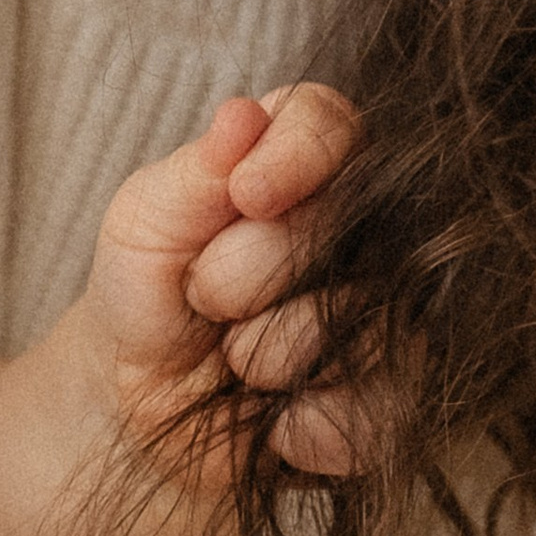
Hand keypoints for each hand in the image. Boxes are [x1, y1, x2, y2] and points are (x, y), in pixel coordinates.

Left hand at [89, 83, 364, 477]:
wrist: (140, 401)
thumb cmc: (148, 290)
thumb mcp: (144, 221)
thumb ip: (195, 172)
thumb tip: (242, 114)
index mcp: (303, 160)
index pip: (333, 124)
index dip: (295, 157)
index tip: (244, 197)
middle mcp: (365, 229)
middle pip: (341, 225)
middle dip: (243, 273)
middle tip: (204, 297)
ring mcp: (392, 314)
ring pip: (353, 325)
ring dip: (262, 353)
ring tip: (233, 354)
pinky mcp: (395, 399)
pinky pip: (364, 412)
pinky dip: (294, 421)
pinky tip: (267, 411)